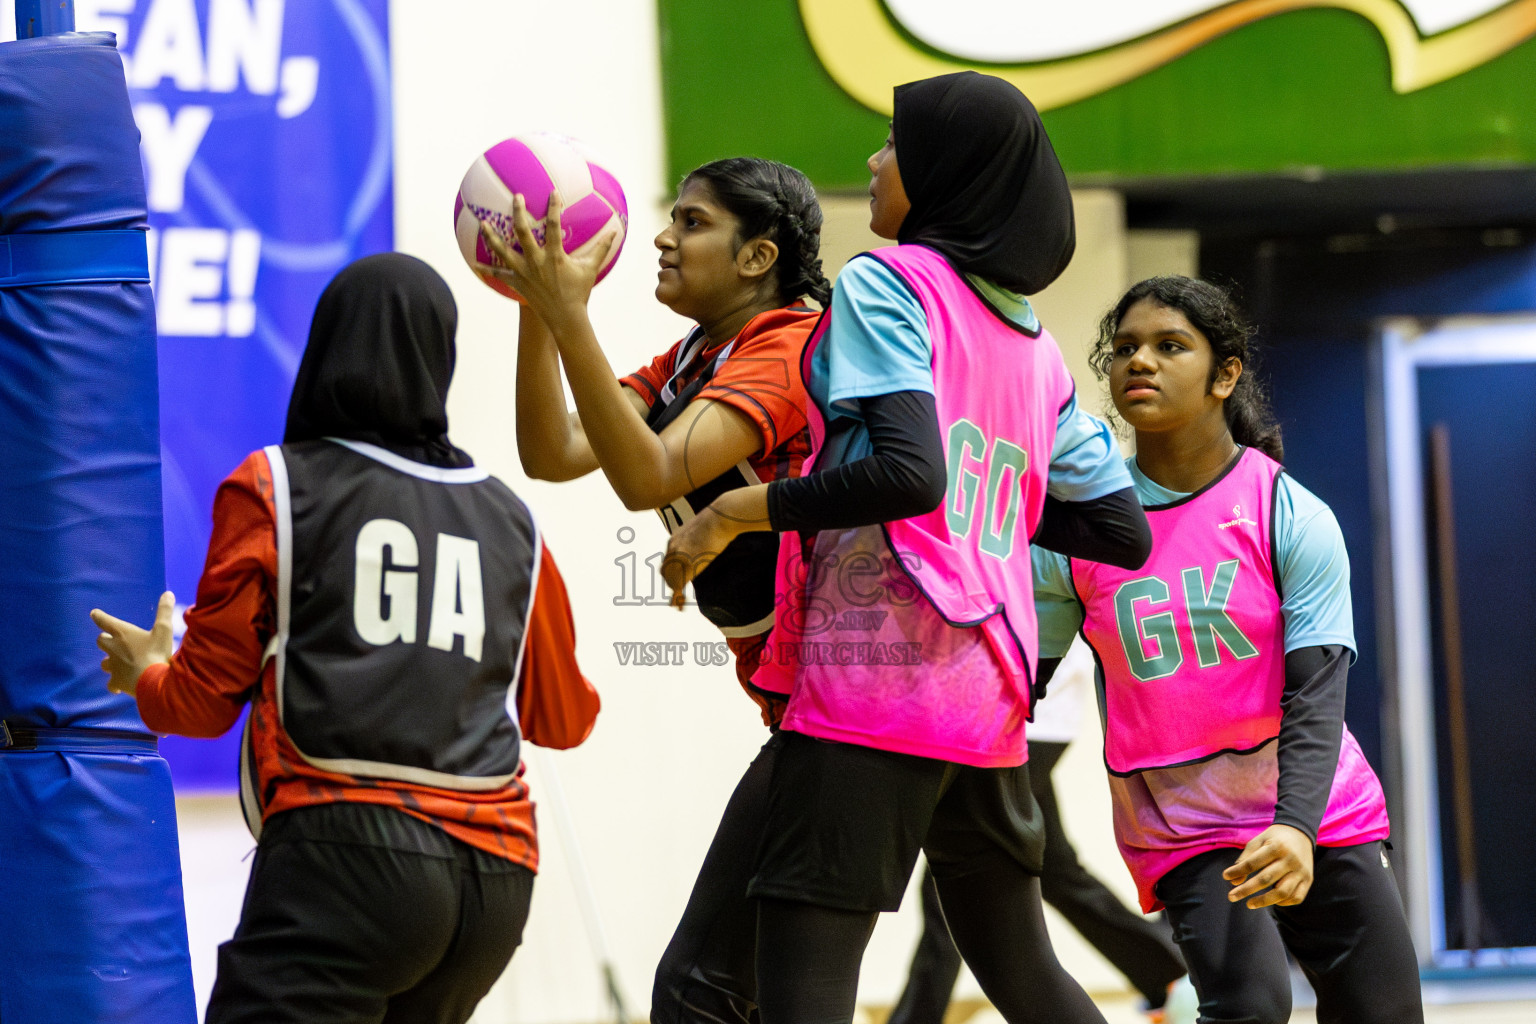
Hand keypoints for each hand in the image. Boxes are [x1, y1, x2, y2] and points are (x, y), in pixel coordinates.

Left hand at [91, 591, 175, 696]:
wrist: (153, 681)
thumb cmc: (157, 653)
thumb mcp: (164, 630)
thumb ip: (165, 611)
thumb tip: (168, 593)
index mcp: (123, 633)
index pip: (104, 621)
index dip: (99, 616)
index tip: (94, 613)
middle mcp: (113, 648)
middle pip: (101, 641)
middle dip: (106, 640)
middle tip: (112, 640)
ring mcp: (114, 666)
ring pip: (104, 662)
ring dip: (110, 661)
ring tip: (118, 663)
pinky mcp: (117, 681)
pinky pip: (111, 683)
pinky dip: (115, 684)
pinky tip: (119, 686)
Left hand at [478, 191, 618, 324]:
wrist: (565, 318)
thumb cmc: (579, 293)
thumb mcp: (591, 269)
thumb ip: (601, 249)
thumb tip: (615, 232)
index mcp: (555, 256)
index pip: (553, 227)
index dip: (553, 208)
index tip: (552, 193)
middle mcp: (537, 262)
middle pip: (522, 233)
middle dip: (518, 213)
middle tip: (515, 197)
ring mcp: (524, 273)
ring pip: (503, 252)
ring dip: (492, 237)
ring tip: (483, 223)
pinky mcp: (517, 283)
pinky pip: (499, 275)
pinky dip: (486, 269)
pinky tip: (474, 263)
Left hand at [662, 506, 746, 609]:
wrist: (721, 517)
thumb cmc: (718, 519)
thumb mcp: (703, 529)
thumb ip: (699, 537)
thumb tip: (707, 538)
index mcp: (674, 539)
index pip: (667, 560)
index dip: (669, 573)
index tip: (673, 582)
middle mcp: (672, 548)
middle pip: (665, 571)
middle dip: (669, 584)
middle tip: (675, 598)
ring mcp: (679, 557)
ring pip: (671, 580)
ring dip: (674, 594)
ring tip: (678, 605)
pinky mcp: (687, 564)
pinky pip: (678, 586)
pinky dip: (677, 598)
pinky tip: (679, 606)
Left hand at [1223, 823, 1314, 907]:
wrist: (1300, 833)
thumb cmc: (1274, 839)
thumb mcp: (1258, 841)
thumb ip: (1244, 859)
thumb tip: (1233, 882)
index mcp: (1276, 846)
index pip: (1253, 863)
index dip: (1237, 871)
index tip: (1225, 877)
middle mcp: (1291, 860)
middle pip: (1266, 879)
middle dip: (1246, 890)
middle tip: (1231, 896)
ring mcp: (1302, 871)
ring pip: (1283, 892)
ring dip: (1264, 901)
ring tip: (1249, 904)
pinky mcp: (1308, 880)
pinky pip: (1296, 897)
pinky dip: (1282, 902)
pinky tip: (1271, 900)